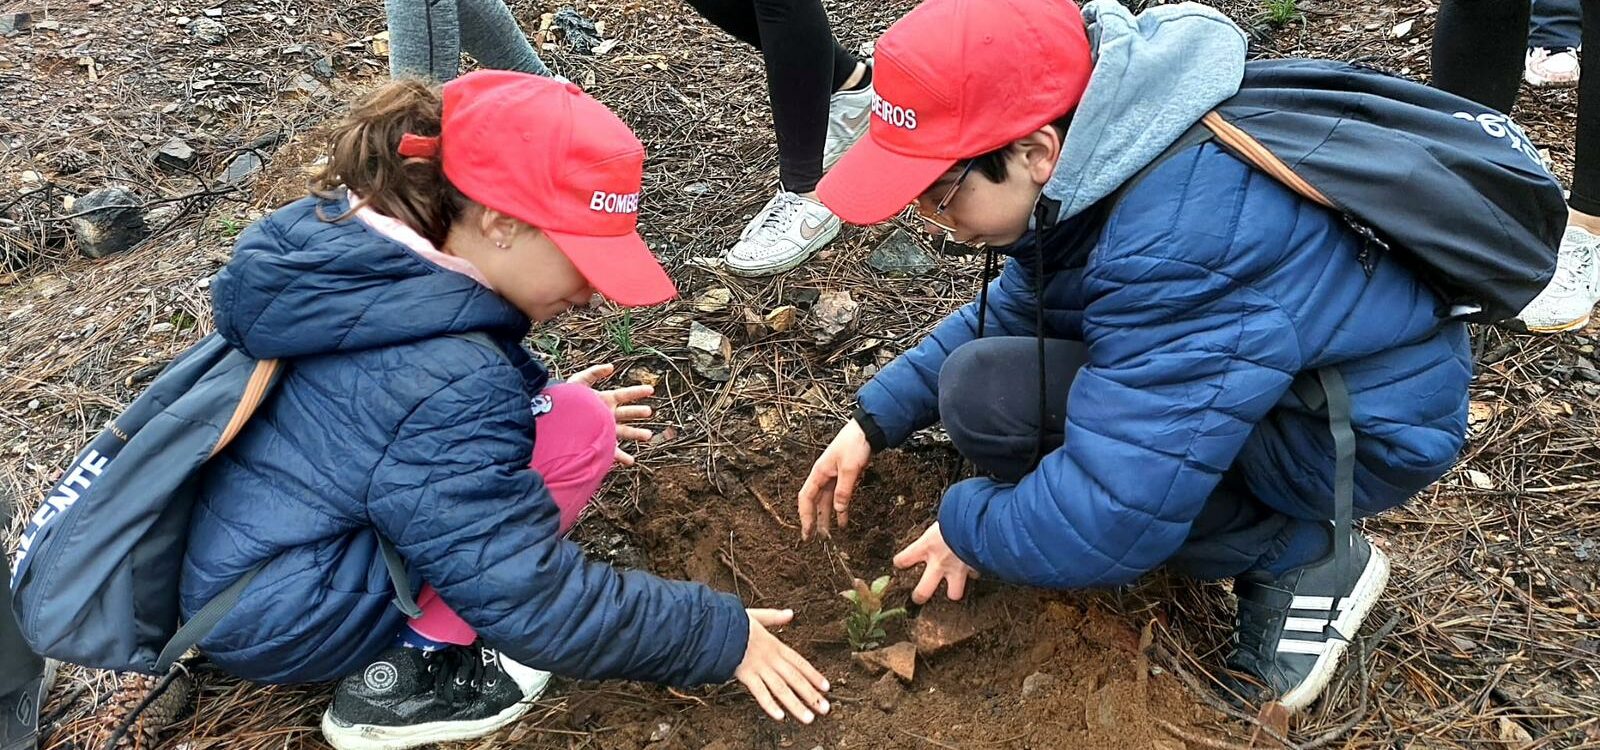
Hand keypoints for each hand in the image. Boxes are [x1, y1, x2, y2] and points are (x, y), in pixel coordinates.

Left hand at [567, 364, 653, 465]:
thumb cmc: (565, 399)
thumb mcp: (578, 382)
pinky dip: (622, 457)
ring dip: (636, 434)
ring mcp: (604, 430)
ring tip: (648, 436)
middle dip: (638, 412)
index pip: (624, 395)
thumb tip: (611, 367)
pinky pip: (612, 452)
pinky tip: (630, 461)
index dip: (637, 392)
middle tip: (649, 412)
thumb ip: (593, 372)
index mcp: (604, 400)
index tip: (651, 389)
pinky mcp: (598, 443)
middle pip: (627, 413)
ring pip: (624, 432)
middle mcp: (606, 415)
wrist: (552, 420)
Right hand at [734, 609, 830, 722]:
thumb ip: (774, 617)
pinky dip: (769, 705)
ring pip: (781, 689)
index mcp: (774, 645)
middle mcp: (770, 658)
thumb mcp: (757, 616)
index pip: (799, 662)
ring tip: (809, 718)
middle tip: (825, 709)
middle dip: (811, 694)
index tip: (827, 687)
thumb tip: (790, 613)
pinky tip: (780, 716)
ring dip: (796, 704)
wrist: (713, 625)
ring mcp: (759, 667)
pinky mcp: (745, 674)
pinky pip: (759, 692)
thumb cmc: (732, 621)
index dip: (814, 675)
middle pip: (795, 678)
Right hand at [797, 419, 871, 538]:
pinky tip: (843, 518)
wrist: (868, 429)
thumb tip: (838, 510)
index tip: (807, 531)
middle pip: (816, 502)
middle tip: (815, 539)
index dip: (805, 516)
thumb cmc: (855, 444)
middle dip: (815, 520)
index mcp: (819, 472)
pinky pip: (839, 495)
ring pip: (827, 500)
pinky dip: (840, 508)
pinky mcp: (845, 475)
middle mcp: (823, 475)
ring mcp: (834, 475)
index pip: (806, 498)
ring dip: (828, 516)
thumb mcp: (850, 469)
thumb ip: (843, 490)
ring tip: (830, 534)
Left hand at [894, 523, 975, 603]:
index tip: (899, 562)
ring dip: (954, 591)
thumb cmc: (957, 516)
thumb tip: (942, 512)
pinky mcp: (974, 569)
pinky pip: (974, 575)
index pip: (905, 559)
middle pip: (924, 590)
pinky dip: (975, 571)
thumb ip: (939, 524)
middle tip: (919, 596)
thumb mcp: (941, 517)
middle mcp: (939, 562)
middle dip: (921, 595)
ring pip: (954, 593)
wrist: (977, 524)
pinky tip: (976, 566)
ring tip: (953, 589)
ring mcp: (956, 569)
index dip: (901, 561)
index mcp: (926, 545)